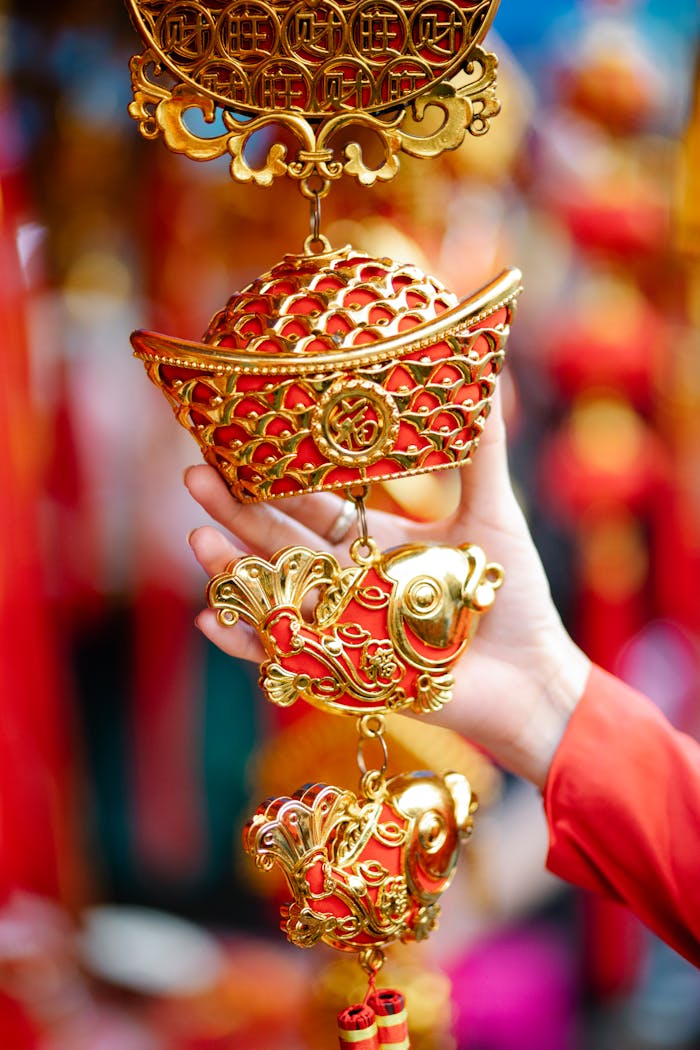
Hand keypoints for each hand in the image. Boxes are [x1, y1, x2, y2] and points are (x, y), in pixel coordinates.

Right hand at [186, 396, 589, 788]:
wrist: (533, 676)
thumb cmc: (513, 596)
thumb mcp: (493, 513)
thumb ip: (480, 451)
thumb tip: (484, 372)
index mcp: (375, 542)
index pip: (315, 504)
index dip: (278, 477)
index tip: (241, 441)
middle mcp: (350, 581)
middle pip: (281, 542)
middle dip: (236, 512)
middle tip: (194, 476)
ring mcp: (342, 626)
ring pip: (277, 594)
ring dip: (233, 569)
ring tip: (197, 540)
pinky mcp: (345, 670)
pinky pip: (287, 657)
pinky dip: (249, 644)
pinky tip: (210, 619)